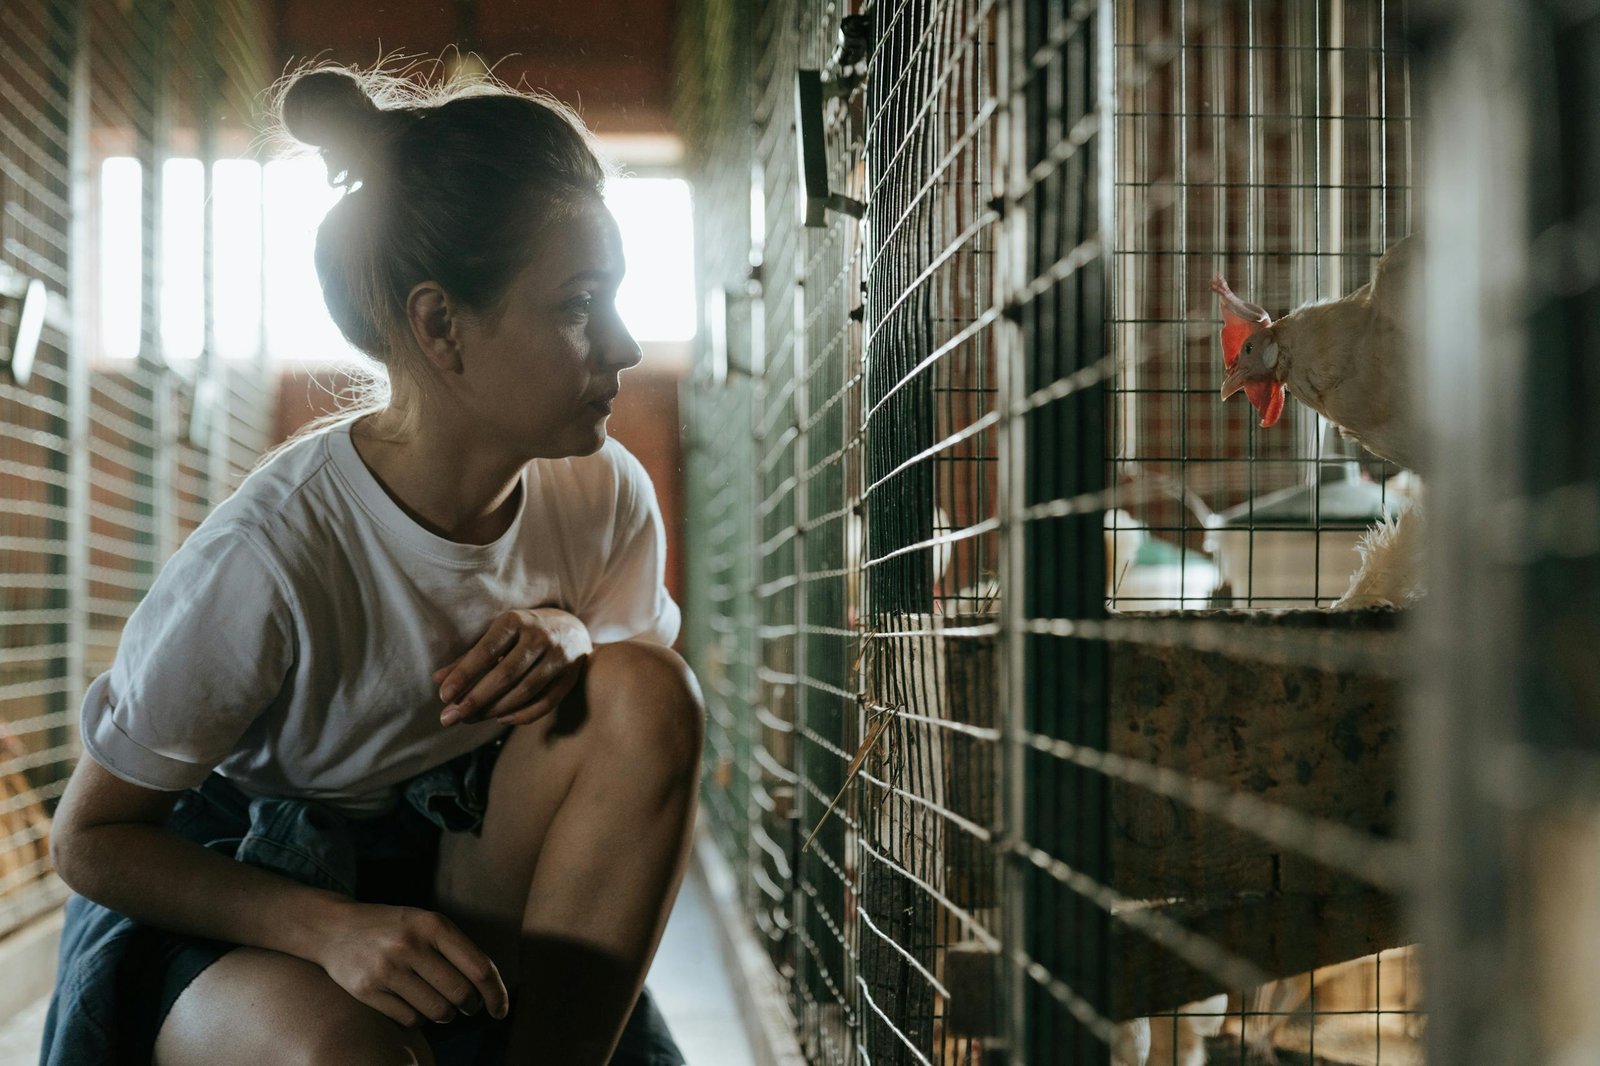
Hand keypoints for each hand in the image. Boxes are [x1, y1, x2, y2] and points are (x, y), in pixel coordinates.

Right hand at [313, 900, 508, 1027]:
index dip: (496, 994)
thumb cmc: (393, 928)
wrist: (333, 927)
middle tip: (467, 1006)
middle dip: (470, 1006)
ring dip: (445, 1015)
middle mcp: (410, 945)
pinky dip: (418, 1018)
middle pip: (460, 994)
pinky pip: (410, 1020)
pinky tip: (411, 1003)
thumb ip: (457, 949)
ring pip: (437, 1012)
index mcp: (433, 924)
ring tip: (439, 1004)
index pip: (479, 968)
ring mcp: (387, 969)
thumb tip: (491, 989)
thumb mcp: (426, 923)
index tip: (500, 1010)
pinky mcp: (367, 990)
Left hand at [434, 608, 590, 726]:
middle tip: (450, 718)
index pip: (486, 652)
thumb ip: (469, 658)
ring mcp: (559, 656)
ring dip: (495, 709)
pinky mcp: (571, 675)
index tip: (443, 696)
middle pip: (505, 675)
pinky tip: (501, 720)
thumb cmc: (524, 631)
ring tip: (470, 719)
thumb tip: (438, 680)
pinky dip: (523, 715)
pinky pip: (547, 702)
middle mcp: (540, 636)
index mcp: (516, 621)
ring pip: (525, 691)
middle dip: (475, 699)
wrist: (572, 628)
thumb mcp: (498, 635)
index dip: (463, 675)